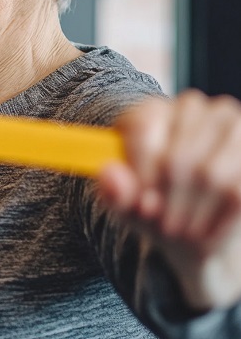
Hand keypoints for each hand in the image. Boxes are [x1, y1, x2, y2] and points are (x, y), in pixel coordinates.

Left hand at [99, 90, 240, 310]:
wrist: (200, 223)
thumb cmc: (156, 205)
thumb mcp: (128, 204)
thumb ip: (115, 192)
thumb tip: (110, 175)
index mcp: (149, 111)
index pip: (143, 127)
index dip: (141, 171)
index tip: (141, 205)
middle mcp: (191, 107)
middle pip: (177, 156)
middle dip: (169, 201)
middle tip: (164, 226)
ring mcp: (230, 123)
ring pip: (211, 174)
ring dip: (195, 212)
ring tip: (185, 230)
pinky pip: (238, 190)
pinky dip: (221, 219)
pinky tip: (208, 230)